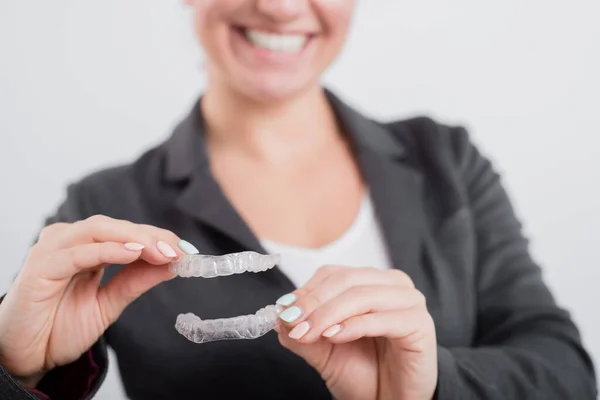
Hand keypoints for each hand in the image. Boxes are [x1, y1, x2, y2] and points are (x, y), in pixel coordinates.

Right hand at [0, 215, 184, 382]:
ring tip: (164, 251)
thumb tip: (174, 262)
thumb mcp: (110, 303)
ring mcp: (52, 250)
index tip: (187, 251)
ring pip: (98, 230)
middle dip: (151, 236)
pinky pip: (78, 253)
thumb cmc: (60, 327)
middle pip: (114, 226)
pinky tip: (133, 253)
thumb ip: (137, 280)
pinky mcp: (40, 267)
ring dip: (136, 239)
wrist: (26, 356)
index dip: (157, 237)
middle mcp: (68, 241)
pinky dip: (108, 250)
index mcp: (85, 247)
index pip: (126, 232)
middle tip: (179, 250)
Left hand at [275, 266, 436, 399]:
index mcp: (371, 281)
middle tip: (293, 324)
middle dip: (314, 303)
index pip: (333, 274)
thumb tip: (279, 314)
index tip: (284, 311)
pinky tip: (334, 336)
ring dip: (329, 314)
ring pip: (362, 296)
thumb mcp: (323, 350)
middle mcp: (393, 285)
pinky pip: (382, 319)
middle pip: (346, 280)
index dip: (306, 291)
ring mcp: (410, 302)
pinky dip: (353, 326)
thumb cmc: (364, 373)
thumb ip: (303, 330)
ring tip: (308, 333)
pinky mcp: (421, 324)